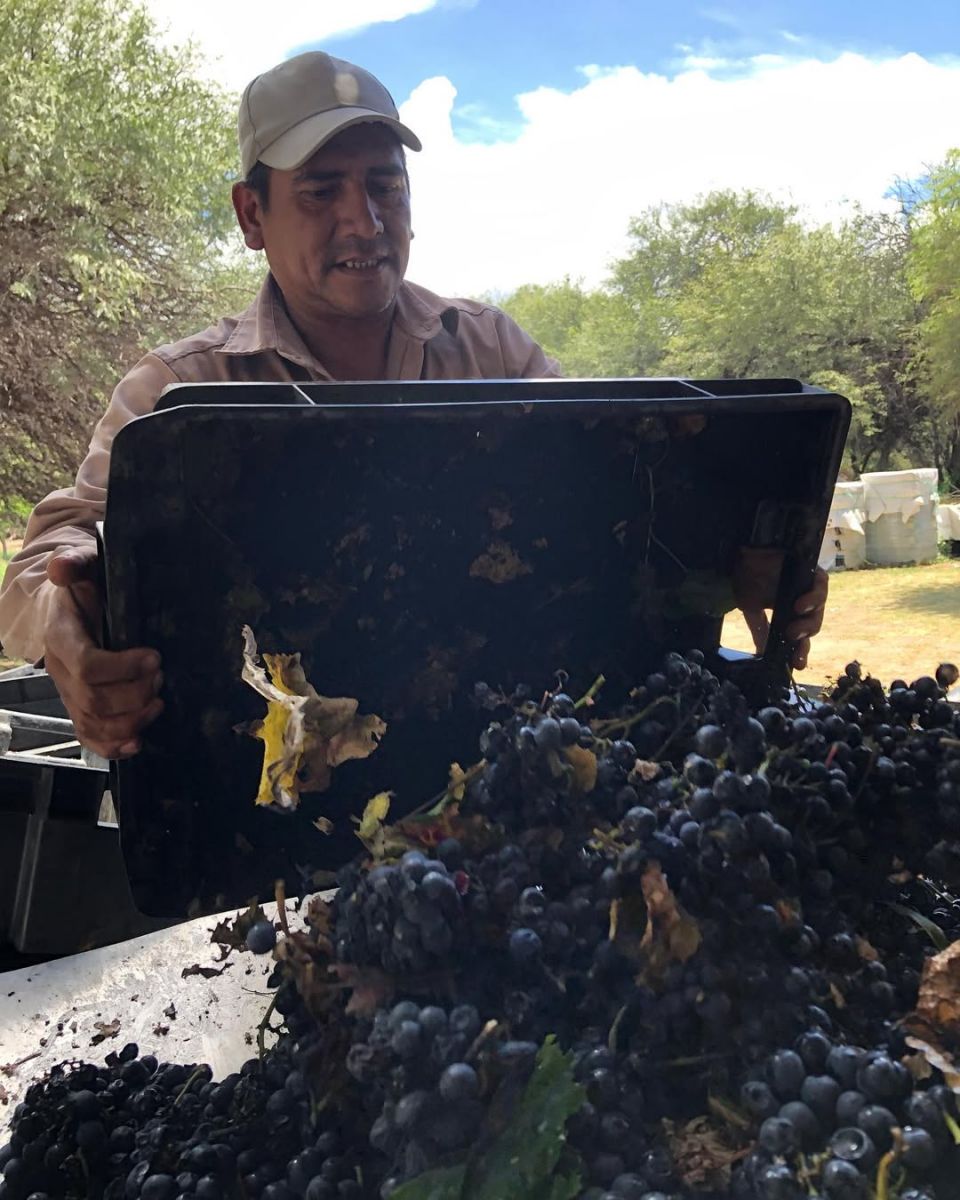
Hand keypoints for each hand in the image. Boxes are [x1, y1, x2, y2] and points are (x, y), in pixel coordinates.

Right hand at [43, 546, 162, 758]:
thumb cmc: (84, 586)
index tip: (155, 657)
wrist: (68, 605)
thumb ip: (75, 563)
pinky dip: (114, 746)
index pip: (87, 666)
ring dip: (132, 720)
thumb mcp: (83, 565)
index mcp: (61, 636)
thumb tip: (61, 566)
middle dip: (135, 695)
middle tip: (161, 678)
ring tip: (158, 702)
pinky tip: (138, 742)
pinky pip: (89, 737)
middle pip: (94, 700)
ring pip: (94, 724)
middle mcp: (60, 670)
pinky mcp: (78, 708)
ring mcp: (67, 693)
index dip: (124, 668)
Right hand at [733, 550, 828, 669]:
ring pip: (819, 610)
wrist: (743, 551)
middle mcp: (800, 600)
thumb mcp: (751, 609)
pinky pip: (821, 587)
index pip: (799, 636)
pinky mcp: (812, 571)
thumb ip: (760, 630)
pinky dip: (813, 599)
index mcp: (787, 611)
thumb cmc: (746, 575)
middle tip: (792, 641)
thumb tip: (762, 654)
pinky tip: (800, 606)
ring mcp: (807, 586)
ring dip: (809, 622)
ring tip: (794, 628)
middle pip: (812, 625)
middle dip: (804, 637)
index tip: (796, 665)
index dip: (799, 651)